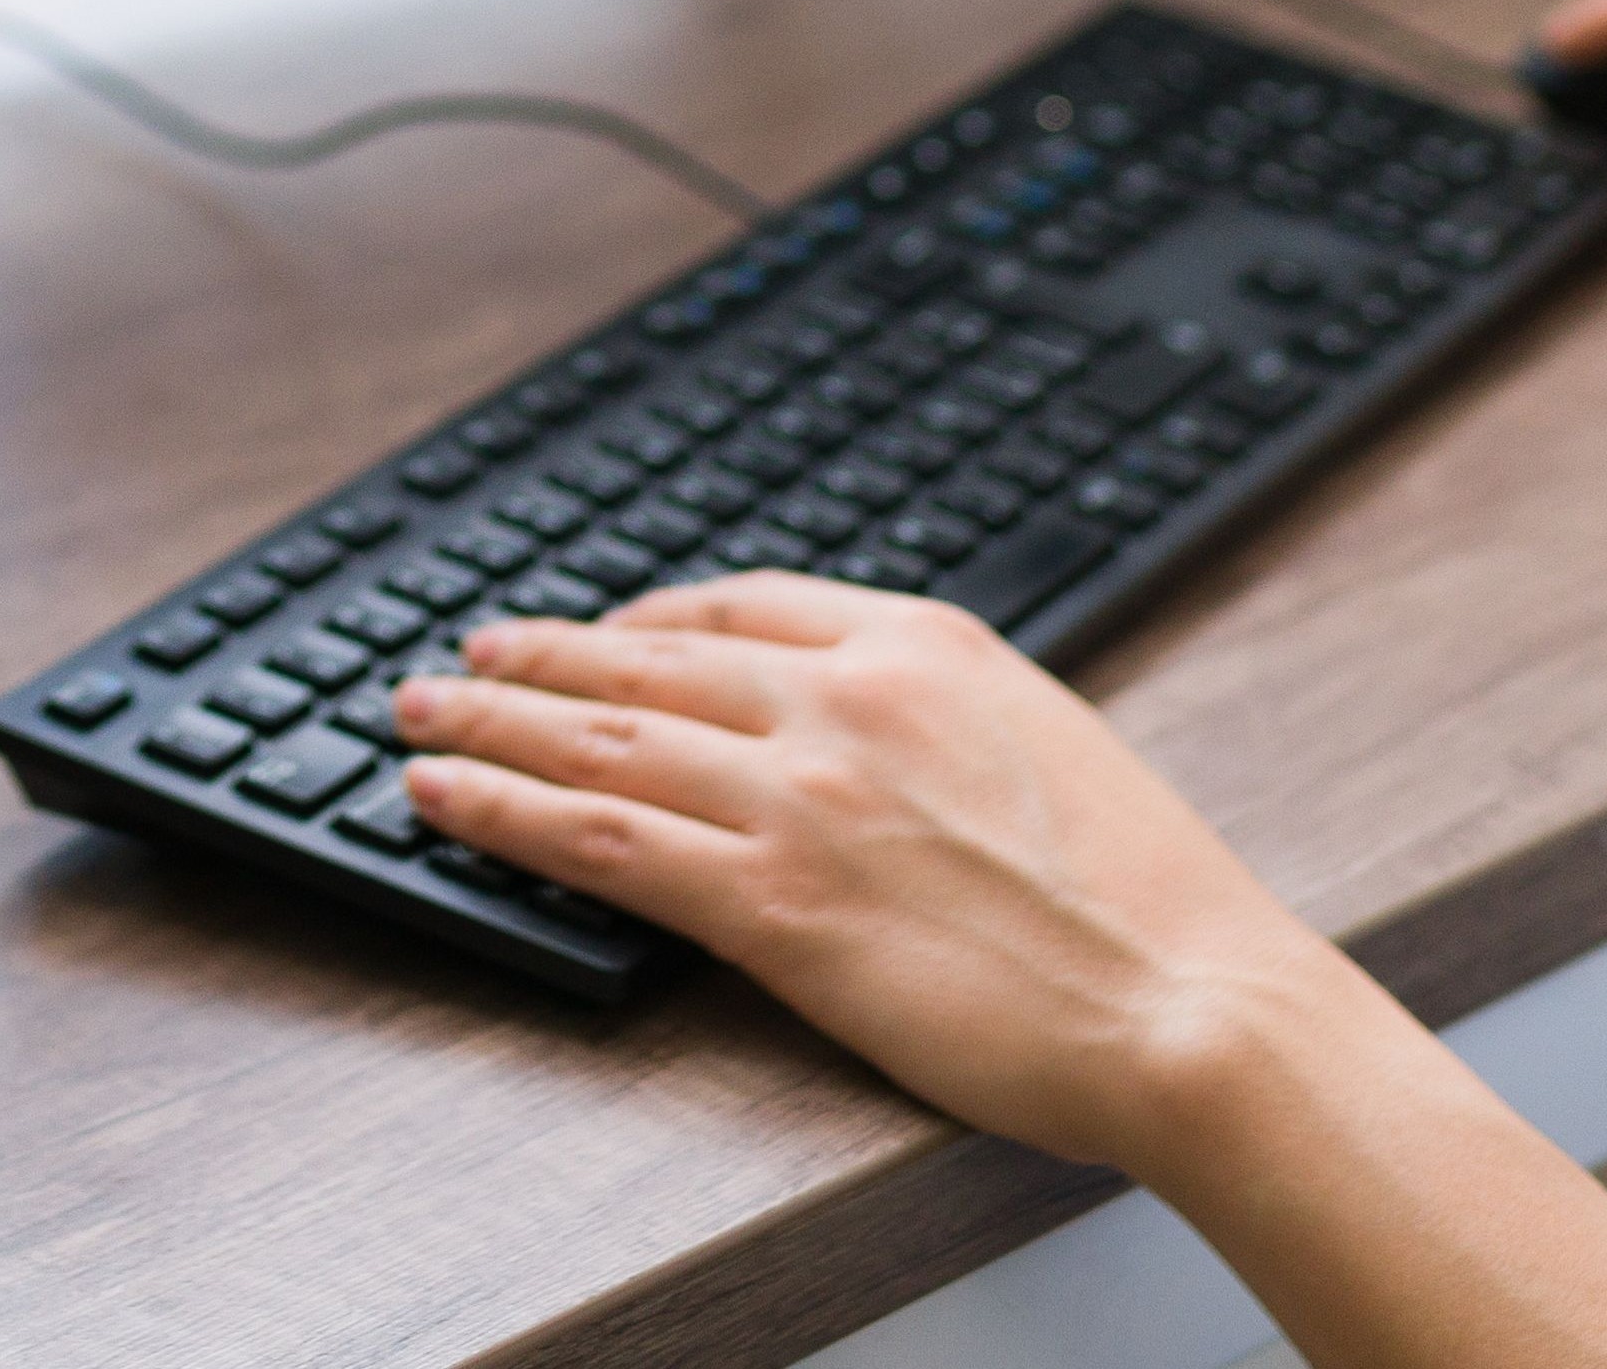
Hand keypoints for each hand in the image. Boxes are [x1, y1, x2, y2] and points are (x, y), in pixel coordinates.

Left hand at [394, 579, 1606, 1368]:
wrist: (1188, 1001)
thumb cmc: (1148, 906)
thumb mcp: (1048, 748)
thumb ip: (942, 721)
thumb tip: (875, 738)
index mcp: (925, 647)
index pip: (742, 605)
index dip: (646, 618)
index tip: (602, 628)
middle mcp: (848, 699)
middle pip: (645, 662)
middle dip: (536, 659)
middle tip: (461, 656)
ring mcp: (801, 795)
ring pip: (599, 742)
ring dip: (488, 725)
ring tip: (418, 716)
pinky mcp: (770, 903)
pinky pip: (600, 843)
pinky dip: (503, 815)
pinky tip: (442, 803)